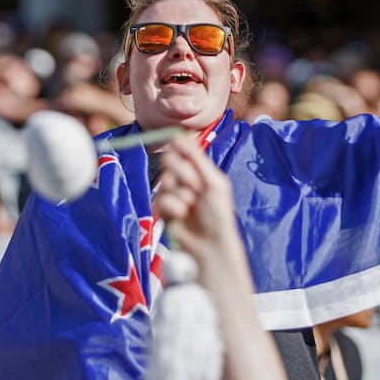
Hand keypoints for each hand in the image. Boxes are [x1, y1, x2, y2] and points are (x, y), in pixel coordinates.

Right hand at [154, 136, 239, 262]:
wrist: (210, 243)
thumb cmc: (218, 214)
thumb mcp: (213, 182)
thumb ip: (196, 159)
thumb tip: (180, 136)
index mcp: (198, 170)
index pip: (181, 149)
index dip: (179, 149)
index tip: (180, 150)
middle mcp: (184, 179)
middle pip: (170, 161)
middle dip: (183, 173)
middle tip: (196, 187)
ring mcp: (172, 193)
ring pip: (165, 181)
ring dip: (181, 194)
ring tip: (192, 206)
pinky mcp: (163, 209)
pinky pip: (161, 199)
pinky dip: (174, 207)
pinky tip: (183, 215)